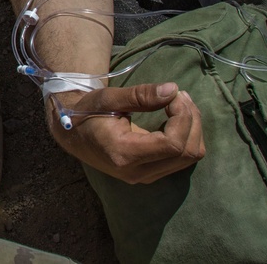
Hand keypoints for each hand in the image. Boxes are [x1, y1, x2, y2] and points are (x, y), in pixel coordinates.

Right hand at [50, 83, 204, 183]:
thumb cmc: (87, 112)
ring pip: (190, 157)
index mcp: (124, 153)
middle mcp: (137, 172)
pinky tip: (175, 117)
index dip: (182, 117)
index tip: (175, 94)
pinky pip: (183, 159)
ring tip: (179, 103)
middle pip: (187, 152)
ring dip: (193, 128)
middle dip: (191, 119)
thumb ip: (141, 95)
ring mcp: (145, 176)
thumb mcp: (109, 98)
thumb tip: (173, 89)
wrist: (73, 134)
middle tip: (179, 95)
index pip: (172, 144)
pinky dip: (187, 136)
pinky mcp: (151, 174)